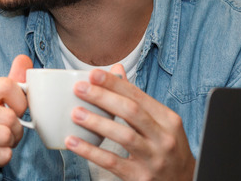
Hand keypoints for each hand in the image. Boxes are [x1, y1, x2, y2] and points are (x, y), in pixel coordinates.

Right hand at [0, 55, 32, 180]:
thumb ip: (8, 83)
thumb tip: (24, 58)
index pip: (7, 85)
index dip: (20, 101)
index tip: (16, 111)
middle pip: (9, 115)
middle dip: (15, 130)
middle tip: (3, 134)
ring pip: (6, 135)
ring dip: (9, 145)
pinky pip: (2, 154)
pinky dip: (3, 158)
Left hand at [66, 64, 195, 180]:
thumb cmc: (167, 148)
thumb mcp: (161, 123)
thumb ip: (137, 98)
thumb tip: (116, 70)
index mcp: (168, 120)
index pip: (138, 96)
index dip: (114, 84)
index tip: (93, 74)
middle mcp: (164, 138)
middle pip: (131, 112)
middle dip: (103, 97)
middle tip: (80, 89)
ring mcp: (154, 159)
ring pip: (124, 136)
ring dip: (97, 122)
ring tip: (75, 113)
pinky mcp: (141, 177)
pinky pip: (112, 162)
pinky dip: (90, 151)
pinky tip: (73, 142)